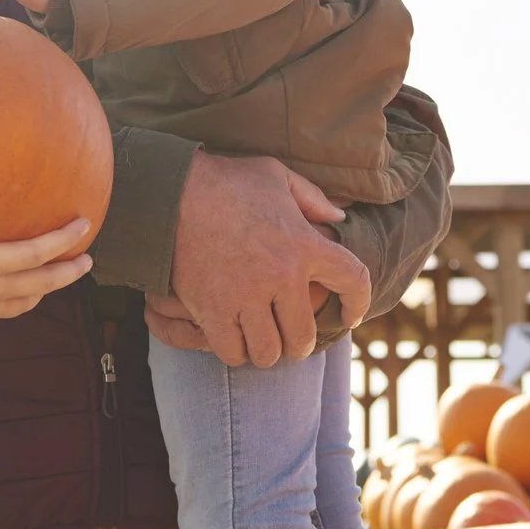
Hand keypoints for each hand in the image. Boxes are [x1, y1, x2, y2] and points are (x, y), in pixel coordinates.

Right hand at [0, 189, 92, 367]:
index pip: (34, 251)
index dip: (61, 238)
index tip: (86, 225)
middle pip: (41, 279)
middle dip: (67, 269)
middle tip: (90, 261)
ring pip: (28, 297)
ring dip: (48, 287)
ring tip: (59, 281)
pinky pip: (8, 309)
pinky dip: (20, 303)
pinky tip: (13, 302)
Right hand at [146, 153, 368, 367]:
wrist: (170, 191)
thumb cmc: (227, 181)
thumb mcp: (277, 176)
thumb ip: (312, 199)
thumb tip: (339, 220)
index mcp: (304, 243)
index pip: (354, 282)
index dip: (359, 304)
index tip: (350, 316)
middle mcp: (281, 276)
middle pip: (304, 336)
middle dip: (300, 343)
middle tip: (292, 339)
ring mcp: (246, 297)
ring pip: (269, 352)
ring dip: (267, 350)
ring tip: (262, 340)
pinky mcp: (212, 311)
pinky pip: (233, 352)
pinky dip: (235, 350)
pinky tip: (233, 337)